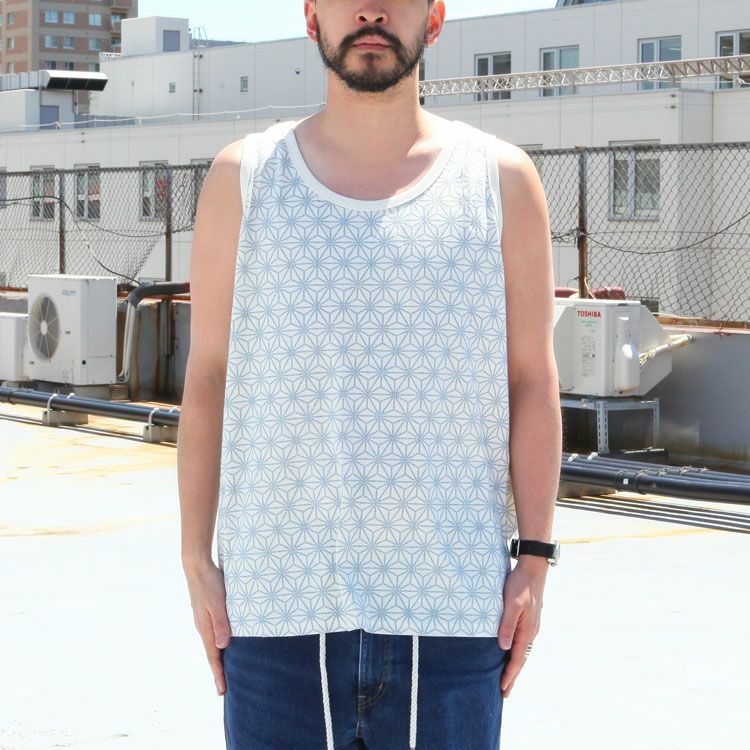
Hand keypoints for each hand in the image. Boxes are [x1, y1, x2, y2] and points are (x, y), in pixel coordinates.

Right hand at [183, 557, 230, 695]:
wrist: (196, 566)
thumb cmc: (209, 583)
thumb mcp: (218, 603)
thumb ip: (221, 623)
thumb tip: (222, 647)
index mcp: (205, 628)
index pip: (213, 656)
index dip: (218, 673)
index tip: (222, 691)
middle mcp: (203, 627)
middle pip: (212, 654)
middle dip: (218, 671)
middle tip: (222, 689)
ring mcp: (203, 620)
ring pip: (212, 644)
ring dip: (218, 658)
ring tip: (224, 670)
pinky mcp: (206, 613)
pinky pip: (213, 633)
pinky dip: (218, 644)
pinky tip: (223, 644)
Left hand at [496, 556, 547, 698]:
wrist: (533, 568)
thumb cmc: (520, 584)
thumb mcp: (511, 603)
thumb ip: (507, 625)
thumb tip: (503, 647)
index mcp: (527, 630)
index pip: (516, 658)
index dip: (509, 674)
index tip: (502, 689)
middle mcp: (531, 631)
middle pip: (521, 659)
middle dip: (513, 676)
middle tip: (504, 693)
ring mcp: (531, 626)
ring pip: (521, 651)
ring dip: (514, 666)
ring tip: (507, 678)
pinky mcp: (528, 620)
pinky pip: (521, 642)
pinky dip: (515, 653)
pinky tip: (509, 653)